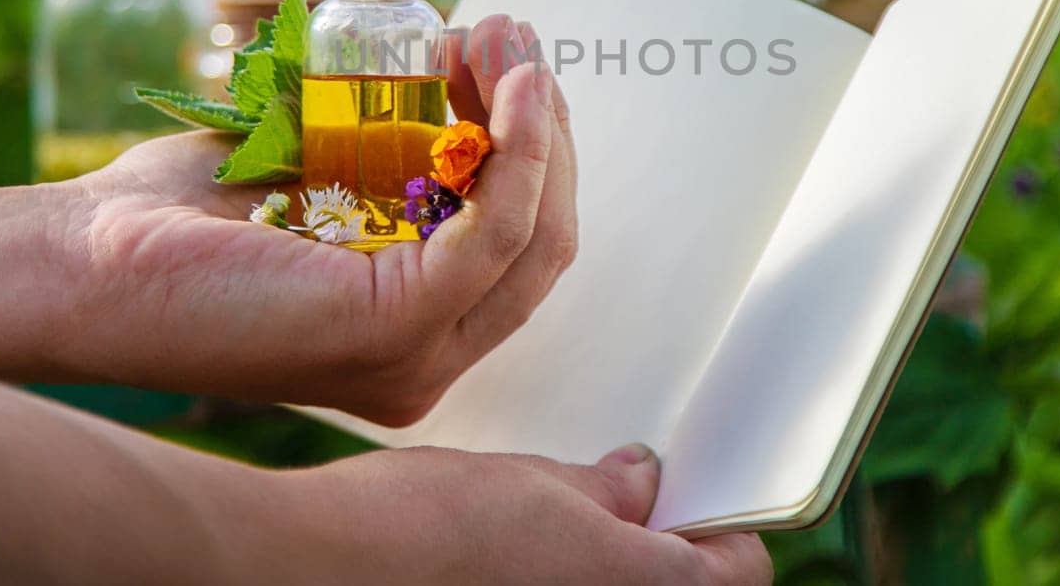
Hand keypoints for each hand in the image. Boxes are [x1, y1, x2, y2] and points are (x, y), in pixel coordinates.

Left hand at [42, 15, 576, 422]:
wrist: (81, 260)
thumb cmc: (179, 216)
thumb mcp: (314, 165)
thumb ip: (391, 140)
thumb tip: (458, 59)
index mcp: (410, 328)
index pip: (519, 243)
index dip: (532, 145)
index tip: (502, 58)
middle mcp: (425, 357)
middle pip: (544, 239)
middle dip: (545, 126)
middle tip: (511, 37)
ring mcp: (418, 355)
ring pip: (535, 235)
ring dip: (538, 126)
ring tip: (506, 42)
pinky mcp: (399, 327)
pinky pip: (499, 231)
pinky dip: (521, 152)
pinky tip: (512, 87)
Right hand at [282, 444, 771, 584]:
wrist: (321, 571)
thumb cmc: (427, 528)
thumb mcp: (536, 483)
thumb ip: (607, 490)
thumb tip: (641, 483)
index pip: (738, 569)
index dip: (720, 525)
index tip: (694, 501)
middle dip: (654, 551)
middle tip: (617, 509)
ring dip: (601, 571)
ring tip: (550, 536)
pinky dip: (553, 584)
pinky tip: (510, 565)